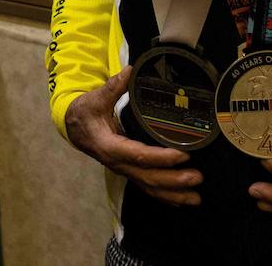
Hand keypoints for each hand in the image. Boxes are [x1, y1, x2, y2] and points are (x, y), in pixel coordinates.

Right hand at [64, 66, 203, 205]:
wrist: (74, 128)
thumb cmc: (85, 113)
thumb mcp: (95, 99)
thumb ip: (112, 87)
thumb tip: (129, 71)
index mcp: (110, 147)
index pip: (139, 155)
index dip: (161, 158)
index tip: (183, 155)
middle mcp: (118, 163)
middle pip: (148, 177)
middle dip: (174, 180)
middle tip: (197, 177)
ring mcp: (124, 170)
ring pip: (149, 187)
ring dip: (173, 194)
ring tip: (196, 198)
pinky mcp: (129, 171)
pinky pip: (148, 187)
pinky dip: (165, 196)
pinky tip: (182, 201)